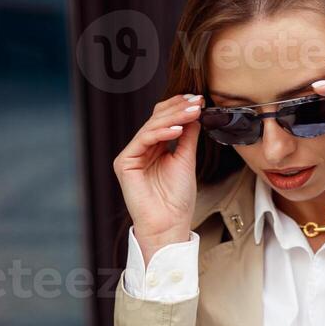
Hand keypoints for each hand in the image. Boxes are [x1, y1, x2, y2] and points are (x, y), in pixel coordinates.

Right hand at [113, 94, 201, 264]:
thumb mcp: (186, 160)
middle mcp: (141, 149)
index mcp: (154, 148)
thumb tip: (195, 113)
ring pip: (151, 126)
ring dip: (174, 117)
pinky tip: (178, 129)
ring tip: (193, 112)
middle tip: (198, 102)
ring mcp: (132, 155)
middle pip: (157, 119)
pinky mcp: (125, 163)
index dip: (180, 107)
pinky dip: (161, 132)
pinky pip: (143, 140)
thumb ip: (188, 136)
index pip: (164, 120)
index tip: (200, 101)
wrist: (169, 225)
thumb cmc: (177, 200)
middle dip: (179, 108)